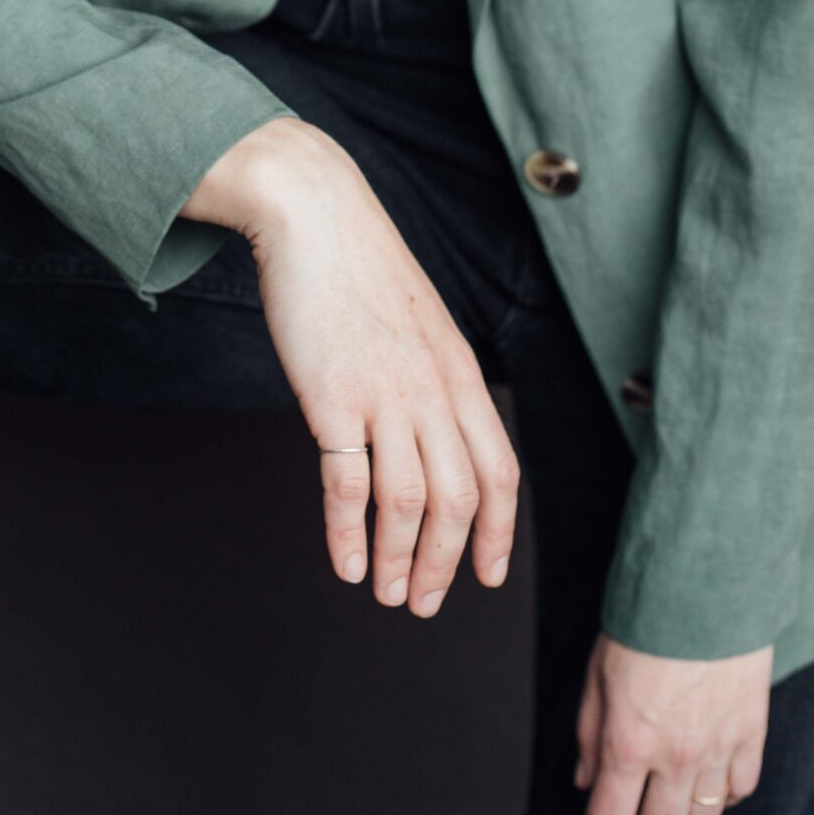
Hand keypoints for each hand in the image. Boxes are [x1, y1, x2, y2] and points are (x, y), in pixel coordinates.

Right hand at [185, 117, 519, 612]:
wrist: (312, 212)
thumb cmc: (358, 266)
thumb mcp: (419, 321)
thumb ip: (431, 376)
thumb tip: (431, 431)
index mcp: (460, 372)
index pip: (500, 471)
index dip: (498, 532)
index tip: (487, 575)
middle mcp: (433, 389)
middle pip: (460, 500)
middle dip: (446, 564)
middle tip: (423, 602)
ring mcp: (385, 394)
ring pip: (409, 503)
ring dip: (400, 561)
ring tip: (385, 593)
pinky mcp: (332, 395)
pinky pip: (348, 484)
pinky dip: (348, 533)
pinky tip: (344, 562)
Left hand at [573, 631, 771, 814]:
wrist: (702, 587)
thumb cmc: (643, 623)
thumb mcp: (596, 674)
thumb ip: (589, 735)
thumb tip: (586, 783)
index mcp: (628, 743)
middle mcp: (675, 758)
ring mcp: (718, 751)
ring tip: (666, 800)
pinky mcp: (751, 736)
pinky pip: (739, 791)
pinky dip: (721, 795)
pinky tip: (705, 779)